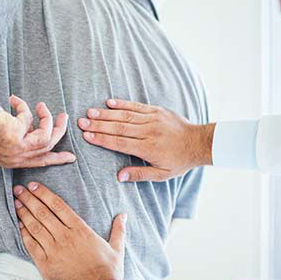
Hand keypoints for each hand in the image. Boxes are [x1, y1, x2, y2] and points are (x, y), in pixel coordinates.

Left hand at [0, 95, 75, 167]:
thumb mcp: (0, 134)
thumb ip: (17, 133)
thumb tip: (31, 124)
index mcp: (10, 161)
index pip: (39, 163)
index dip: (56, 159)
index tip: (71, 157)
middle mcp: (15, 158)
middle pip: (48, 148)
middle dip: (60, 131)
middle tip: (64, 117)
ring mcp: (16, 149)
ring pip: (47, 136)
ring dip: (48, 118)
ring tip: (42, 105)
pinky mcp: (16, 135)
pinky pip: (30, 118)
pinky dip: (24, 107)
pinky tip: (12, 100)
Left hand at [13, 182, 126, 279]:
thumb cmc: (108, 271)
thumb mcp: (117, 248)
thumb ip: (118, 230)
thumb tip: (123, 215)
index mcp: (80, 229)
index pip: (58, 206)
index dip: (44, 194)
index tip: (34, 186)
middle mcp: (65, 236)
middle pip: (43, 213)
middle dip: (29, 199)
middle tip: (18, 189)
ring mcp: (54, 250)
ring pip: (35, 227)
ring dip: (24, 213)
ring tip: (16, 203)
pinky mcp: (45, 264)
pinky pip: (31, 245)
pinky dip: (24, 234)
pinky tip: (18, 225)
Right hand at [77, 99, 214, 181]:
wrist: (199, 142)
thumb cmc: (179, 161)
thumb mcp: (161, 174)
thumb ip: (139, 174)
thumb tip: (118, 176)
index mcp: (148, 148)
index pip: (120, 143)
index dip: (102, 139)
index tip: (87, 136)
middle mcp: (148, 132)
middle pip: (119, 127)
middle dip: (98, 125)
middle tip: (81, 122)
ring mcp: (152, 119)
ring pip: (125, 115)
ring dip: (106, 114)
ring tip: (89, 112)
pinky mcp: (157, 111)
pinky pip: (137, 106)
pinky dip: (122, 104)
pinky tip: (109, 102)